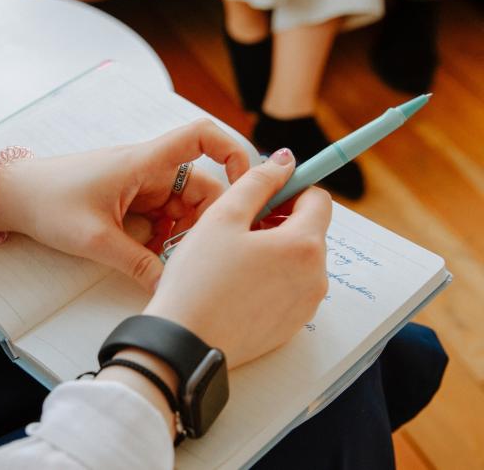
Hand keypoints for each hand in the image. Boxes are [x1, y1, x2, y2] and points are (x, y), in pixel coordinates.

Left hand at [0, 119, 249, 290]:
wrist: (12, 196)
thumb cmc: (48, 202)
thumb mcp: (95, 239)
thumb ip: (138, 264)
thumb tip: (170, 287)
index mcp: (144, 162)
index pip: (201, 136)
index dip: (233, 151)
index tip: (247, 185)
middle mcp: (148, 169)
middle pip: (200, 186)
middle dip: (204, 220)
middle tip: (195, 254)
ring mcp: (139, 185)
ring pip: (182, 207)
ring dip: (181, 233)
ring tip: (166, 260)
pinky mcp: (129, 201)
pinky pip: (161, 217)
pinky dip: (163, 237)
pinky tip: (150, 258)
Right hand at [144, 149, 331, 367]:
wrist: (185, 342)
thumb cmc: (199, 279)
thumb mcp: (222, 217)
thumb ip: (258, 182)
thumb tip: (284, 160)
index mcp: (304, 245)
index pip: (317, 199)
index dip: (289, 188)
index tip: (261, 194)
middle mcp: (316, 276)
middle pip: (309, 230)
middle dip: (279, 220)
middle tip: (237, 227)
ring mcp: (306, 305)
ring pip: (298, 260)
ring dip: (274, 250)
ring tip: (232, 258)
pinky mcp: (291, 326)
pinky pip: (289, 289)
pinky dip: (270, 278)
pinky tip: (236, 284)